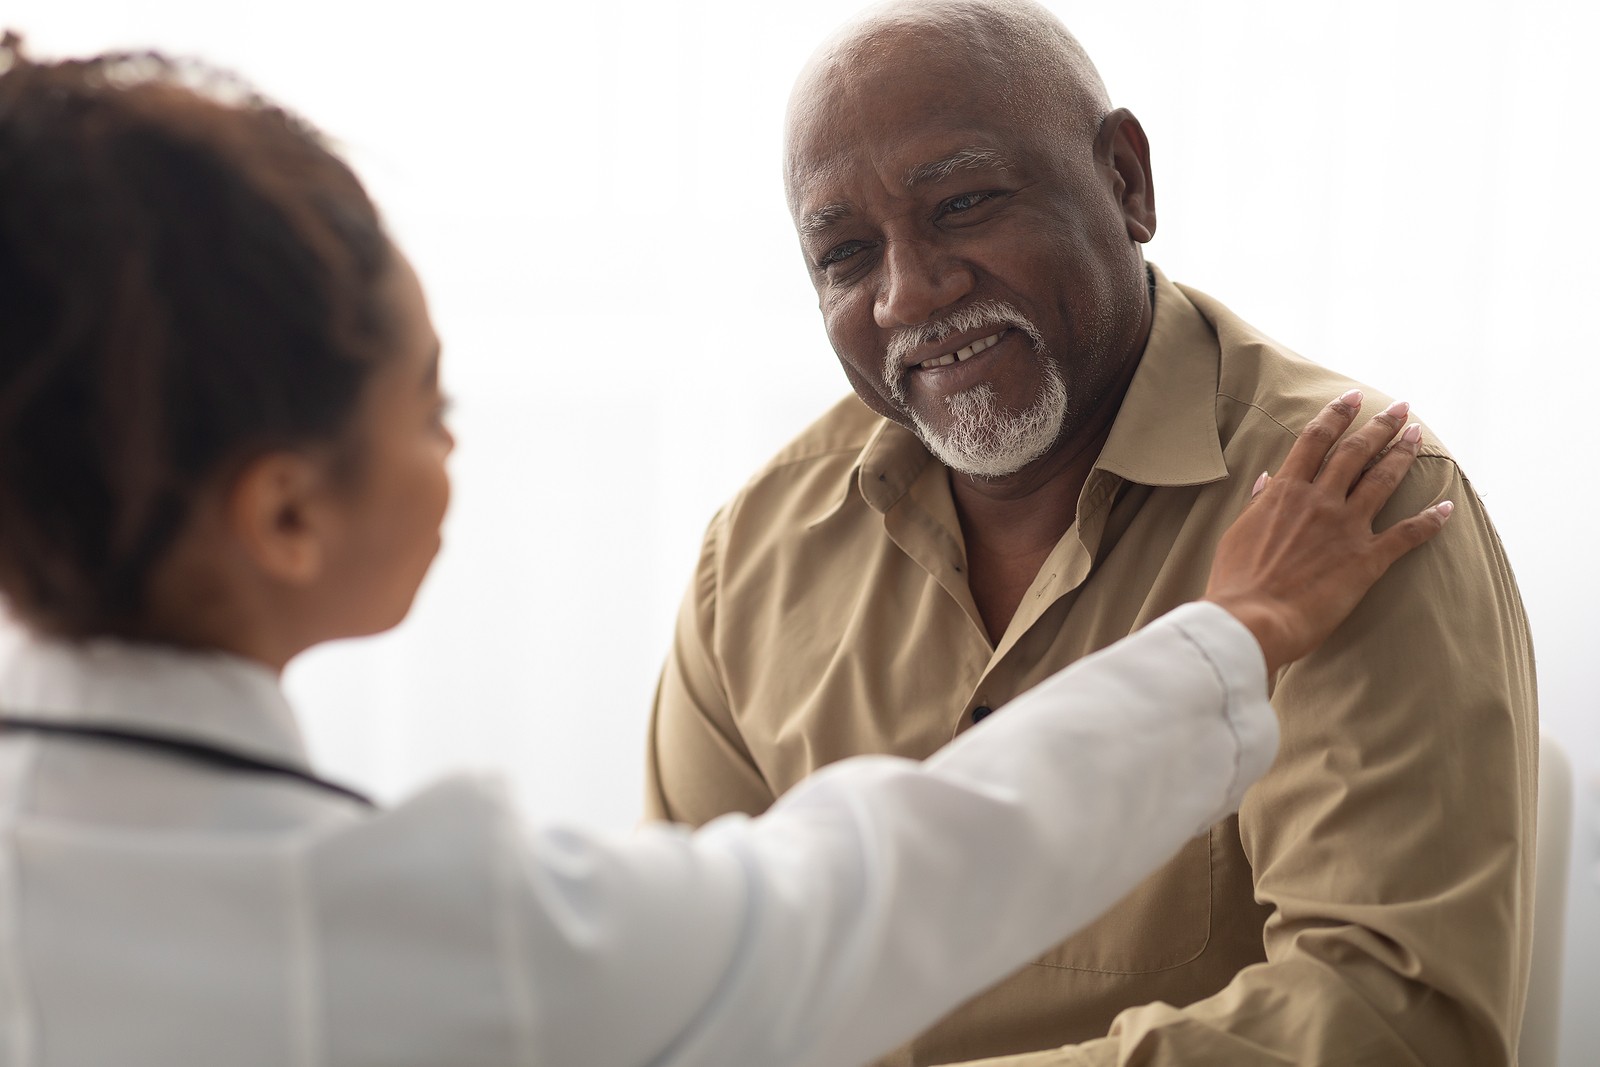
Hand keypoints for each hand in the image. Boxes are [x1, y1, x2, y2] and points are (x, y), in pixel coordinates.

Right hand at [1203, 391, 1451, 674]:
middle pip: (1355, 451)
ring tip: (1417, 435)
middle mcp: (1319, 501)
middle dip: (1380, 425)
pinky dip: (1430, 520)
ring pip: (1382, 479)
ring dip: (1402, 454)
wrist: (1251, 620)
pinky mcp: (1366, 560)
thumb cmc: (1235, 584)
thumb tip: (1267, 481)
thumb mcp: (1237, 535)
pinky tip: (1446, 508)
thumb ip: (1258, 505)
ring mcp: (1346, 527)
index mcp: (1285, 493)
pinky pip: (1406, 534)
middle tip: (1400, 407)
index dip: (1335, 415)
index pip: (1315, 441)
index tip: (1351, 399)